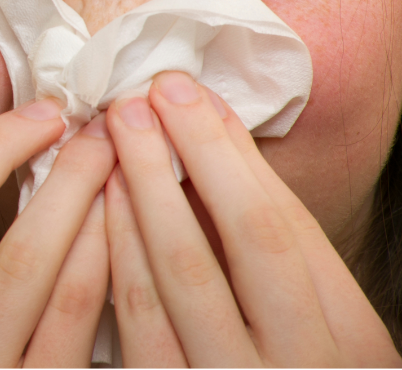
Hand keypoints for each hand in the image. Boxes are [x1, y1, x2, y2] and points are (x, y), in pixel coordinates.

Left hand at [104, 72, 401, 366]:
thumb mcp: (333, 325)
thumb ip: (287, 247)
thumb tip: (217, 138)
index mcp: (343, 356)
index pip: (274, 237)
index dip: (224, 158)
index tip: (184, 93)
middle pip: (211, 256)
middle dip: (167, 169)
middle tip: (132, 101)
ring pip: (160, 295)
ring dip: (128, 208)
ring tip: (104, 141)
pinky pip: (127, 339)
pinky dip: (108, 269)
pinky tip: (94, 215)